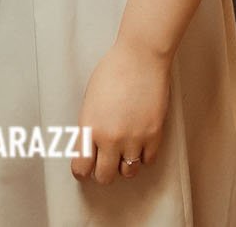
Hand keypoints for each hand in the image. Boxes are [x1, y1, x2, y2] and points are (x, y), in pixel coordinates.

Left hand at [71, 40, 169, 184]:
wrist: (140, 58)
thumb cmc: (113, 71)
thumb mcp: (90, 101)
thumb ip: (90, 126)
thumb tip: (90, 146)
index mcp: (90, 127)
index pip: (81, 167)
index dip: (82, 170)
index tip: (84, 168)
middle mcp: (110, 138)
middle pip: (104, 177)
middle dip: (102, 172)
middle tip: (104, 163)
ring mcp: (134, 138)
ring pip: (128, 173)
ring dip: (124, 165)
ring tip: (123, 154)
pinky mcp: (154, 135)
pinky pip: (148, 161)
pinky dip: (143, 156)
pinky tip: (139, 145)